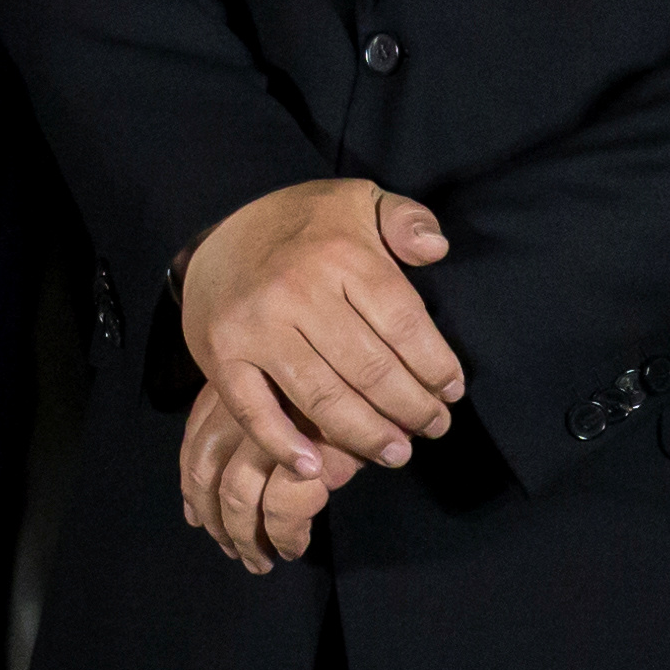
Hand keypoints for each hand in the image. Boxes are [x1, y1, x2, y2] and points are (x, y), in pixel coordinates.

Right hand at [178, 179, 464, 480]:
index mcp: (339, 253)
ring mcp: (255, 327)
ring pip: (324, 400)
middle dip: (412, 410)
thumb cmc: (304, 228)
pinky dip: (284, 447)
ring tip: (396, 452)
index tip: (452, 392)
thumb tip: (437, 250)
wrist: (217, 234)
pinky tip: (315, 468)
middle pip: (371, 371)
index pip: (404, 325)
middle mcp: (297, 290)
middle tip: (432, 428)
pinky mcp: (221, 356)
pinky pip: (255, 413)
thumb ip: (406, 219)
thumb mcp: (358, 201)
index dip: (436, 367)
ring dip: (367, 436)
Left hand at [182, 382, 344, 572]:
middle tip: (233, 549)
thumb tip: (225, 483)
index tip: (197, 515)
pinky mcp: (308, 456)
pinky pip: (282, 511)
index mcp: (238, 382)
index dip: (192, 484)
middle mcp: (246, 403)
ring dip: (245, 537)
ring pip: (237, 497)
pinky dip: (284, 537)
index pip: (196, 439)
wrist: (398, 373)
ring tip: (260, 561)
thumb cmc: (346, 381)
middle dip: (215, 519)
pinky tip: (294, 548)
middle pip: (207, 472)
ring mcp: (273, 429)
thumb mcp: (293, 389)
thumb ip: (260, 418)